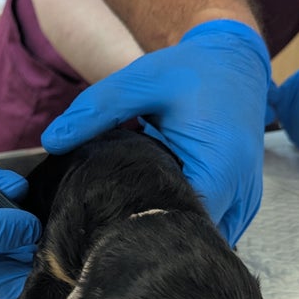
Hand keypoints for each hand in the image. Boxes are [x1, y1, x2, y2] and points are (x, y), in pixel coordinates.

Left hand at [40, 20, 270, 244]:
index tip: (107, 222)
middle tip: (111, 225)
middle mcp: (240, 190)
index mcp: (220, 164)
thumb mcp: (139, 80)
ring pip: (203, 237)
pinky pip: (213, 226)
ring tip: (132, 216)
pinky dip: (185, 222)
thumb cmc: (190, 70)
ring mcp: (245, 200)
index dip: (140, 228)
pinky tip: (156, 207)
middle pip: (191, 238)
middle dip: (151, 235)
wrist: (234, 60)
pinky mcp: (242, 201)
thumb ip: (96, 109)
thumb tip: (52, 139)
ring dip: (170, 230)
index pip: (178, 223)